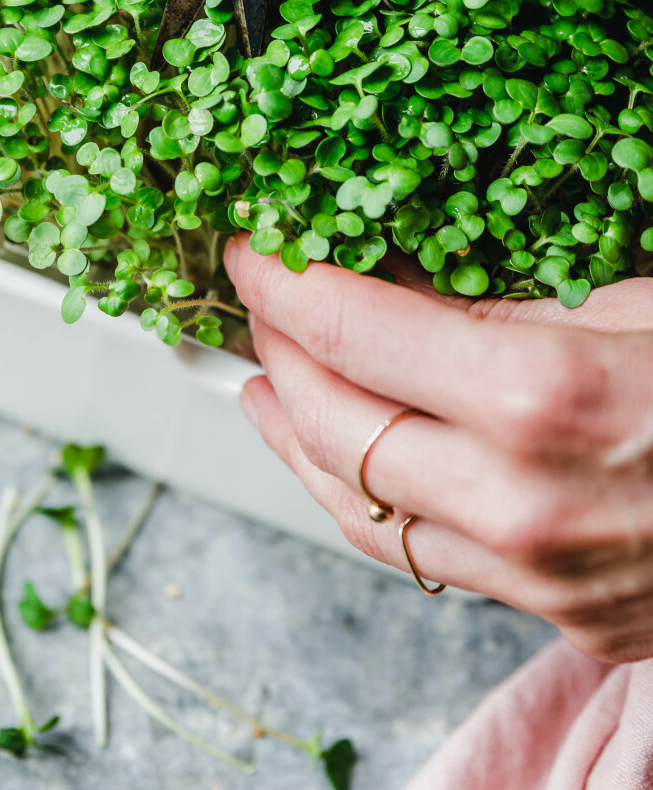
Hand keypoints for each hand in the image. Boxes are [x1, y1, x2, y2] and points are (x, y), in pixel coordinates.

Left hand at [224, 234, 652, 662]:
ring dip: (292, 438)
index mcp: (539, 396)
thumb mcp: (628, 299)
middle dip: (275, 349)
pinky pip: (419, 561)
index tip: (251, 249)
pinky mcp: (559, 616)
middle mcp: (521, 502)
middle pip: (331, 419)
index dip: (279, 281)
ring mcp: (538, 576)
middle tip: (256, 303)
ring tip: (260, 388)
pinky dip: (360, 503)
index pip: (346, 328)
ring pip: (356, 510)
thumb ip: (500, 305)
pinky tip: (340, 463)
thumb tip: (393, 285)